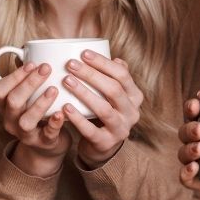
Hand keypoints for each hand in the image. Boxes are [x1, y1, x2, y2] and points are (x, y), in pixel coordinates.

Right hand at [0, 62, 71, 177]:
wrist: (47, 146)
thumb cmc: (38, 112)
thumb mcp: (28, 96)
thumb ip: (27, 77)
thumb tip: (29, 50)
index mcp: (4, 106)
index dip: (14, 76)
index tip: (32, 63)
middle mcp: (10, 120)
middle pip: (12, 102)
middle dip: (29, 83)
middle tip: (46, 68)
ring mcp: (25, 134)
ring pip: (26, 120)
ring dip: (39, 103)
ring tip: (54, 89)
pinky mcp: (43, 143)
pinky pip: (47, 134)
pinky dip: (54, 123)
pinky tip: (62, 112)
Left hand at [60, 50, 143, 169]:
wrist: (103, 147)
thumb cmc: (105, 112)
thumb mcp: (113, 96)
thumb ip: (114, 78)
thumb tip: (115, 58)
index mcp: (134, 96)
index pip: (122, 75)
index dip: (103, 63)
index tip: (83, 53)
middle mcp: (132, 112)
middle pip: (113, 89)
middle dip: (91, 75)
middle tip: (71, 64)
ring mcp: (121, 129)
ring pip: (104, 109)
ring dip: (84, 93)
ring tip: (66, 81)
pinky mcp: (107, 143)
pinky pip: (91, 130)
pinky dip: (77, 118)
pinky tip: (64, 107)